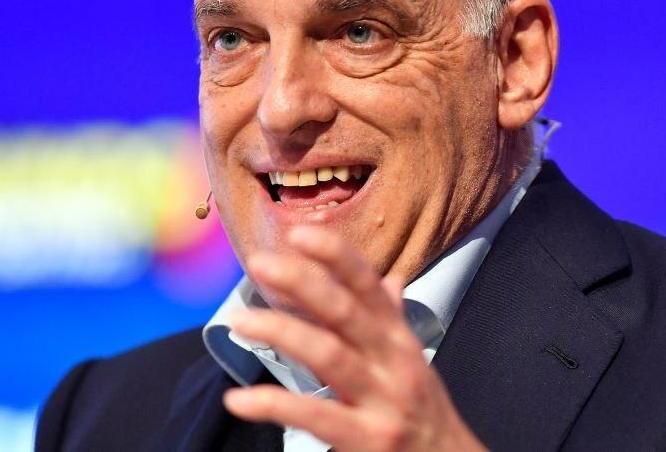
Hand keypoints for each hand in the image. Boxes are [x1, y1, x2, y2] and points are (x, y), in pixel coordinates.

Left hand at [223, 226, 486, 451]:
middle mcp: (393, 362)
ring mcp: (382, 400)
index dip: (337, 256)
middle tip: (261, 262)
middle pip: (346, 311)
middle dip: (304, 282)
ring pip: (329, 355)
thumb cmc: (426, 413)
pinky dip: (274, 405)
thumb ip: (394, 320)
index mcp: (399, 339)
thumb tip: (389, 279)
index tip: (300, 233)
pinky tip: (239, 399)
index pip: (368, 286)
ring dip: (282, 332)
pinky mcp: (368, 439)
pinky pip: (315, 417)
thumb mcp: (414, 362)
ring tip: (240, 321)